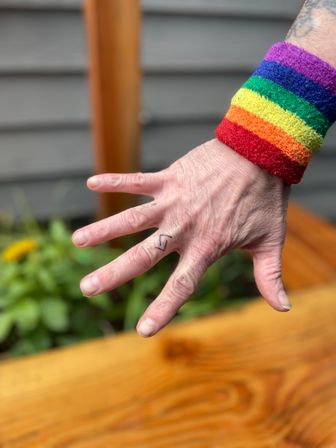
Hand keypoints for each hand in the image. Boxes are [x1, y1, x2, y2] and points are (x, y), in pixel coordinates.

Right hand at [72, 138, 290, 336]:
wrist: (261, 153)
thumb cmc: (266, 198)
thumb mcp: (270, 240)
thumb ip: (270, 276)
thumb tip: (283, 309)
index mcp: (207, 247)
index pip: (180, 285)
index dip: (162, 309)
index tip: (142, 331)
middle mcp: (184, 227)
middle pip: (144, 256)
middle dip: (114, 274)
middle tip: (87, 288)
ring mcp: (174, 201)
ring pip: (132, 218)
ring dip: (103, 230)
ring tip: (77, 241)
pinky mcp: (170, 177)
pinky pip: (137, 180)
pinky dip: (114, 180)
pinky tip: (91, 182)